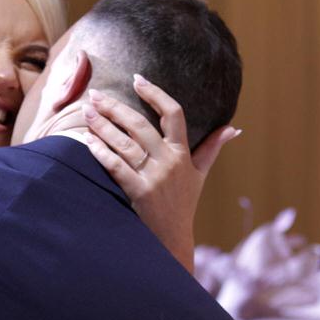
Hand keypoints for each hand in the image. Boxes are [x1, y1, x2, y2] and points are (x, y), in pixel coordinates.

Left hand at [82, 76, 240, 273]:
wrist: (172, 240)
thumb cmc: (183, 205)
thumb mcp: (200, 175)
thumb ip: (212, 148)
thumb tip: (232, 128)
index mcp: (183, 153)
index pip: (173, 113)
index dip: (155, 94)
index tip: (137, 79)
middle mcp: (169, 161)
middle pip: (140, 125)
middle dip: (114, 107)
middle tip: (95, 94)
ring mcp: (154, 177)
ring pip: (124, 143)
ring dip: (102, 125)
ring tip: (86, 112)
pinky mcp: (138, 192)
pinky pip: (116, 166)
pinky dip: (100, 151)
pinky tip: (87, 140)